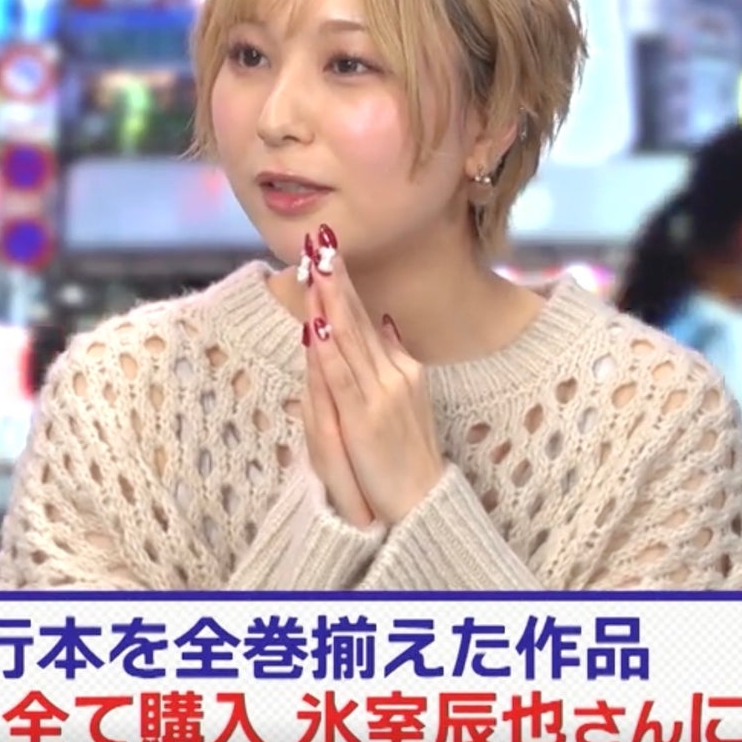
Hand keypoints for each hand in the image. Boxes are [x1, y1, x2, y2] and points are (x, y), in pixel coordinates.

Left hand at [303, 225, 446, 525]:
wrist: (424, 502)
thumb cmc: (408, 456)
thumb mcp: (407, 399)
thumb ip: (392, 358)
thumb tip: (382, 319)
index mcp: (402, 367)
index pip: (366, 317)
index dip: (346, 283)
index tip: (329, 249)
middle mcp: (394, 373)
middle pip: (358, 318)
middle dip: (338, 278)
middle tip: (321, 238)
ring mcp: (381, 394)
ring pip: (349, 339)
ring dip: (331, 300)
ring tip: (319, 266)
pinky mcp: (365, 419)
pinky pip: (341, 377)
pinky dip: (328, 349)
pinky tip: (317, 325)